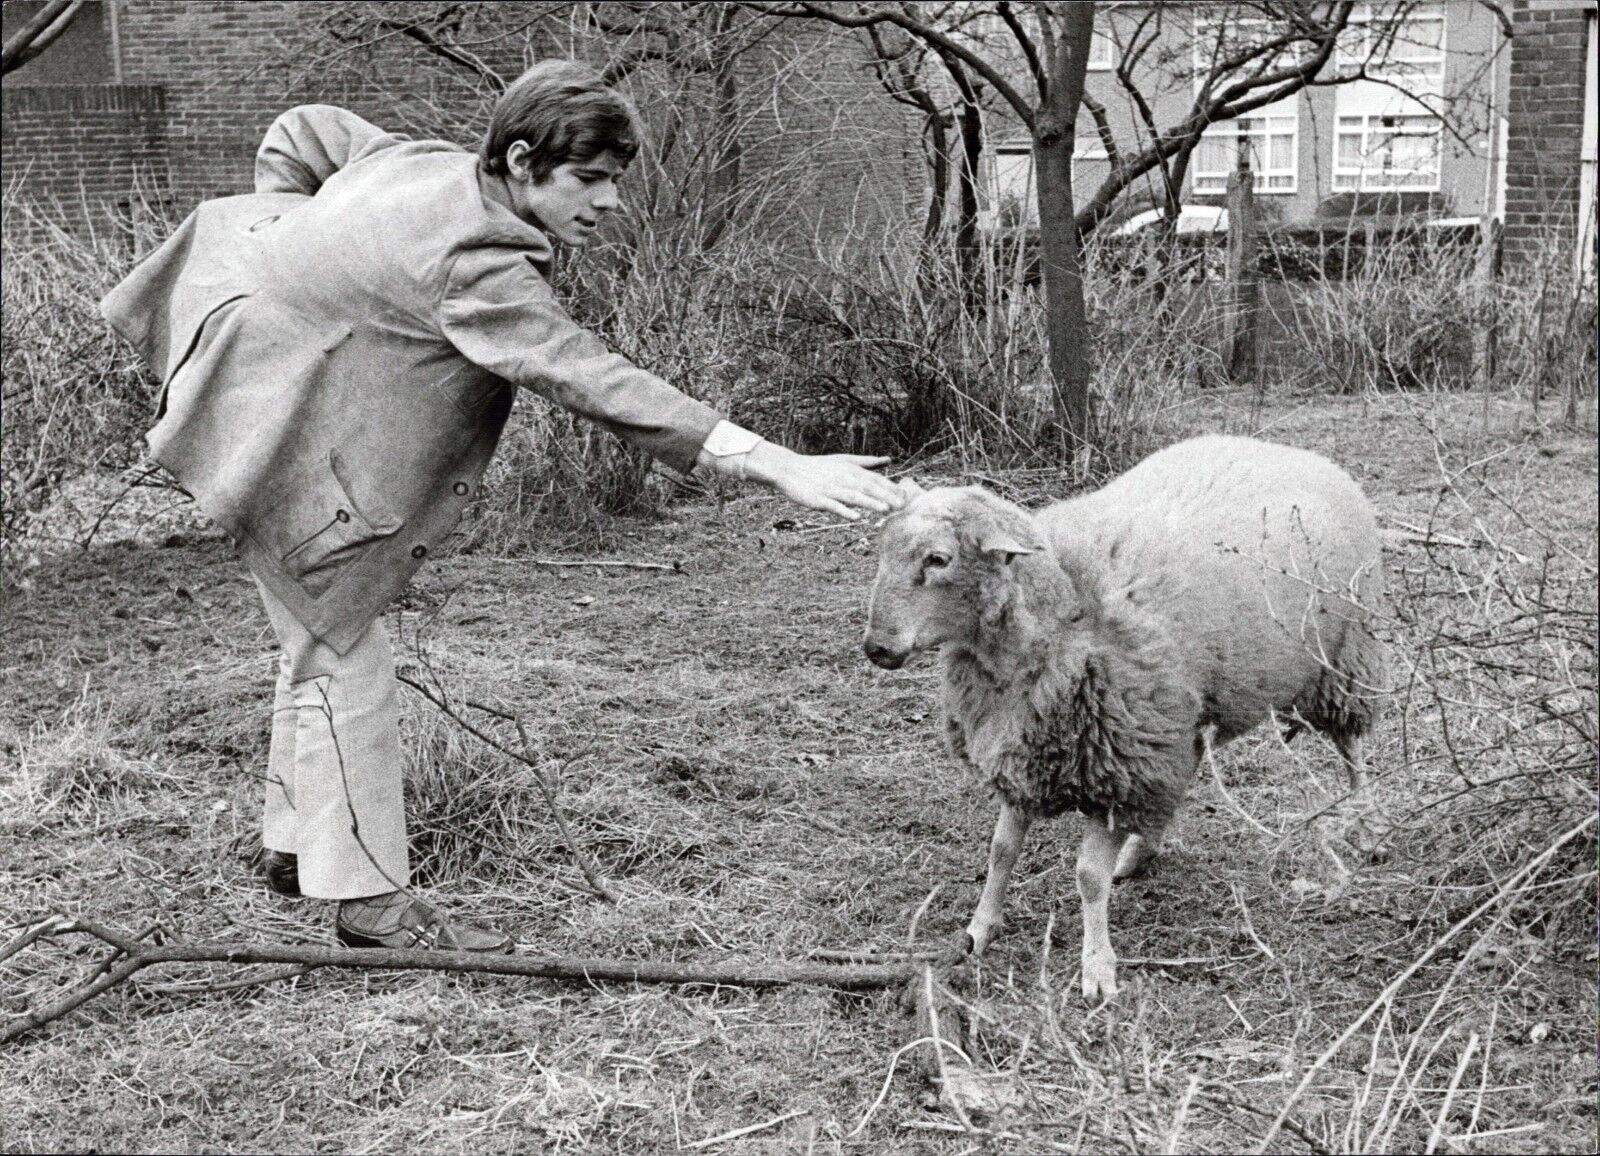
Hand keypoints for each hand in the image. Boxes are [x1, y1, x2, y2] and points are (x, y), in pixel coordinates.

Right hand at [745, 443, 905, 521]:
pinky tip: (855, 518)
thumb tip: (888, 460)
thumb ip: (867, 462)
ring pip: (853, 496)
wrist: (789, 469)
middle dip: (886, 496)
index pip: (875, 479)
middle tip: (902, 506)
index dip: (891, 488)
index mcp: (850, 470)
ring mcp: (830, 489)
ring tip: (885, 510)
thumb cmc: (818, 467)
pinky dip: (844, 511)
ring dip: (870, 503)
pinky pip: (833, 506)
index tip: (906, 496)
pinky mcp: (818, 499)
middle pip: (867, 488)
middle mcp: (843, 478)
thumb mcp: (843, 460)